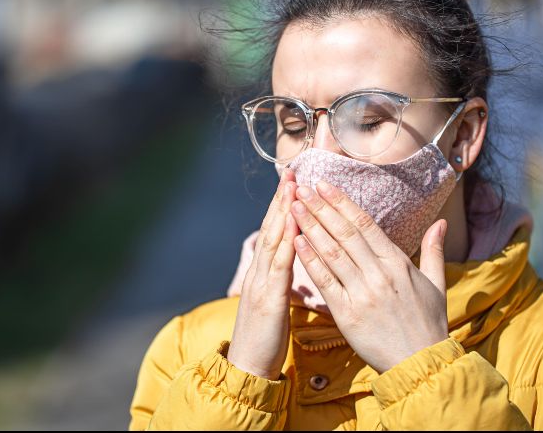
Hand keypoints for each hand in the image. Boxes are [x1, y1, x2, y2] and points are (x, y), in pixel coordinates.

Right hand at [227, 169, 298, 379]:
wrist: (247, 368)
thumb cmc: (265, 340)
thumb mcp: (273, 305)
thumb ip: (279, 282)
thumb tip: (291, 265)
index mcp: (263, 274)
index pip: (274, 233)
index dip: (282, 207)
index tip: (292, 183)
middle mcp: (259, 273)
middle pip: (271, 229)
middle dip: (282, 199)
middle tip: (291, 172)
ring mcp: (261, 283)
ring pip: (273, 240)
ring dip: (283, 212)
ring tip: (292, 187)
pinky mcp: (268, 298)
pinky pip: (279, 266)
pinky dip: (287, 243)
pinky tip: (295, 226)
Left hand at [289, 180, 448, 373]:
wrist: (421, 364)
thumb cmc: (428, 324)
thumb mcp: (436, 284)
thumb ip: (433, 250)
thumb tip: (440, 222)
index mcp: (398, 263)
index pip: (364, 224)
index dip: (342, 202)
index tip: (324, 185)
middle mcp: (379, 273)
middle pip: (344, 232)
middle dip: (320, 207)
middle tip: (301, 189)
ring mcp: (362, 293)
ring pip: (331, 252)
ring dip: (310, 227)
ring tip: (293, 207)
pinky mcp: (347, 314)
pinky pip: (325, 281)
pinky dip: (310, 260)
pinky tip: (296, 242)